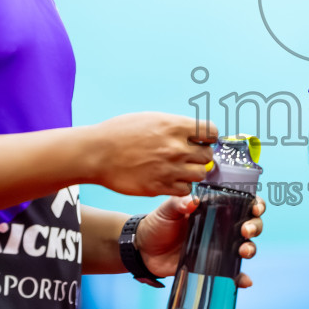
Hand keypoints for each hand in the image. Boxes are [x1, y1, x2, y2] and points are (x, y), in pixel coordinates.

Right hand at [83, 113, 215, 196]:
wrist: (97, 153)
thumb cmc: (119, 133)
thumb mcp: (150, 119)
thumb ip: (175, 127)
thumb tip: (194, 135)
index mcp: (174, 126)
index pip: (211, 132)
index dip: (208, 137)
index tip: (202, 141)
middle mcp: (176, 148)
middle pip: (208, 156)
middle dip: (200, 156)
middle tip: (188, 157)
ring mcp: (169, 169)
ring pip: (199, 175)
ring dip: (192, 172)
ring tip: (178, 169)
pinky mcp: (160, 187)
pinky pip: (185, 190)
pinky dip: (181, 186)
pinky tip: (170, 180)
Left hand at [134, 194, 264, 288]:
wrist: (144, 250)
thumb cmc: (158, 224)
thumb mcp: (167, 210)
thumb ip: (179, 203)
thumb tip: (193, 201)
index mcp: (215, 209)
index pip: (242, 203)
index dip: (255, 204)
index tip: (254, 207)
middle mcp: (222, 228)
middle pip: (250, 225)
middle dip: (255, 227)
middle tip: (246, 230)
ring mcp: (219, 248)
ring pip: (245, 247)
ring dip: (251, 249)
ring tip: (244, 251)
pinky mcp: (213, 266)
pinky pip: (232, 273)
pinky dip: (241, 278)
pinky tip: (245, 281)